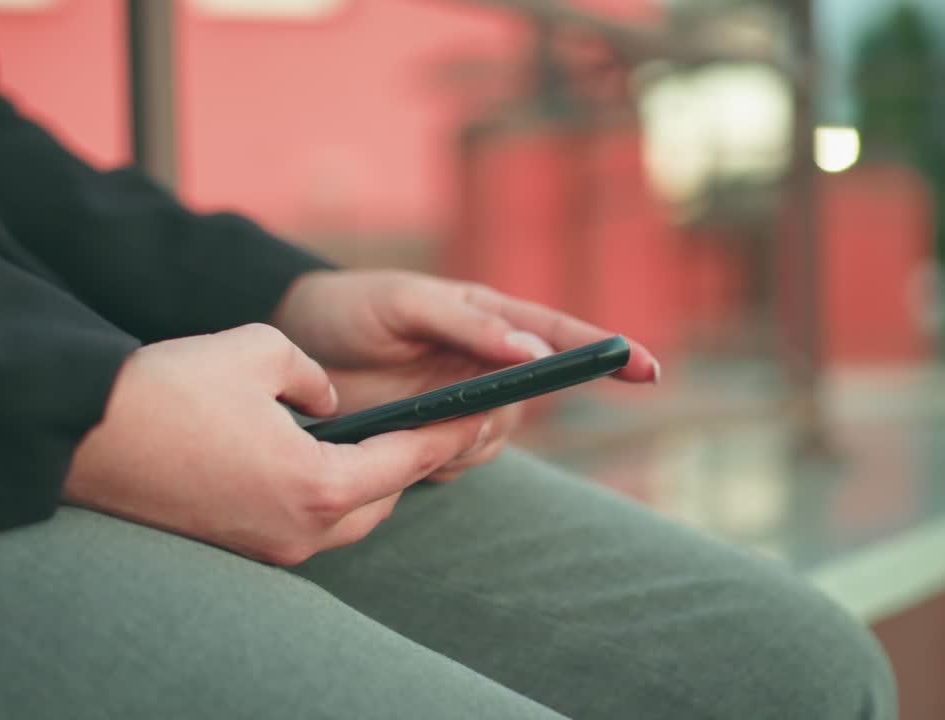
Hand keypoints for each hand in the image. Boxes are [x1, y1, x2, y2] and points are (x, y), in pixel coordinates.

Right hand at [63, 324, 487, 564]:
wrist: (86, 434)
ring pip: (346, 519)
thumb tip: (328, 399)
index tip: (479, 414)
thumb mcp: (259, 349)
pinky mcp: (237, 547)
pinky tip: (318, 460)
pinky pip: (304, 523)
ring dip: (366, 482)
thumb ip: (315, 375)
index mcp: (319, 483)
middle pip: (382, 499)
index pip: (408, 459)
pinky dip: (325, 495)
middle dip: (408, 461)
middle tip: (431, 422)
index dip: (449, 433)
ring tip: (377, 440)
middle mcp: (300, 529)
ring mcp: (267, 546)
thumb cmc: (172, 388)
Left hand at [271, 270, 660, 480]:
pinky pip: (458, 463)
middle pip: (530, 400)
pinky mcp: (432, 436)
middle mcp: (486, 361)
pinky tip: (399, 434)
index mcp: (489, 317)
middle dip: (501, 412)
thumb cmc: (353, 306)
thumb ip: (469, 326)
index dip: (606, 353)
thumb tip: (532, 353)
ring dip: (462, 440)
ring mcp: (461, 402)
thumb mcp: (405, 303)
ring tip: (409, 416)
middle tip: (452, 409)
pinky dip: (438, 460)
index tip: (648, 370)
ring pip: (494, 438)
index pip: (560, 336)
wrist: (296, 339)